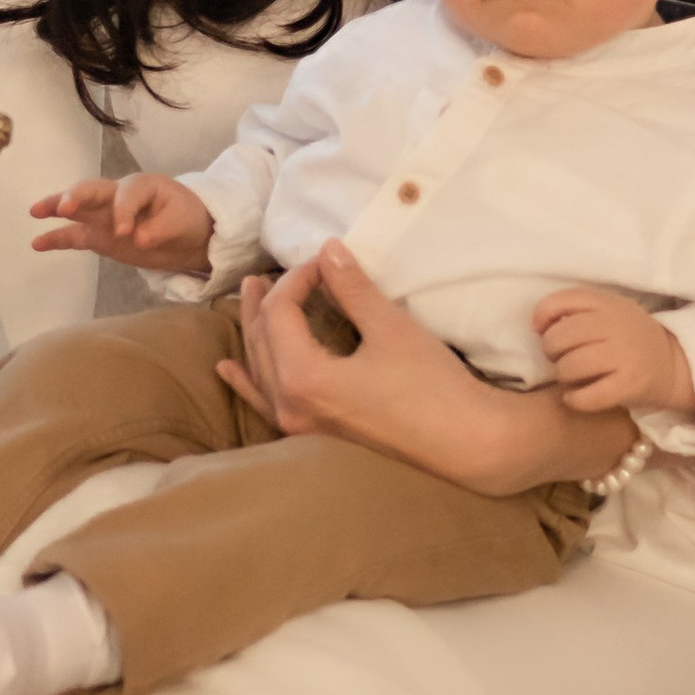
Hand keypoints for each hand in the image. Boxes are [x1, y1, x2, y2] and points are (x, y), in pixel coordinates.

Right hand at [28, 175, 214, 273]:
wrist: (187, 235)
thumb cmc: (185, 219)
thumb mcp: (182, 222)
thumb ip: (161, 229)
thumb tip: (138, 239)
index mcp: (141, 186)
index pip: (127, 194)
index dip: (124, 211)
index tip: (126, 233)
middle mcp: (117, 195)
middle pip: (92, 190)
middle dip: (77, 196)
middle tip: (65, 206)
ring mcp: (104, 215)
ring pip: (77, 208)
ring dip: (57, 207)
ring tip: (35, 211)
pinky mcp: (99, 236)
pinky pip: (74, 235)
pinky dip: (56, 238)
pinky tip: (37, 244)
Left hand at [219, 243, 630, 495]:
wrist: (466, 445)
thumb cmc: (432, 386)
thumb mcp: (390, 327)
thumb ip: (352, 287)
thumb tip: (328, 249)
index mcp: (302, 377)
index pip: (281, 313)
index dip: (298, 278)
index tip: (326, 260)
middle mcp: (290, 406)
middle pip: (263, 340)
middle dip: (270, 299)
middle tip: (278, 270)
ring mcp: (299, 427)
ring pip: (262, 369)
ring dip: (255, 331)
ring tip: (251, 298)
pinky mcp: (315, 438)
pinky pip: (267, 405)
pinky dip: (247, 383)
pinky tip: (228, 370)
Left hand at [533, 286, 694, 420]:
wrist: (672, 364)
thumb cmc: (628, 337)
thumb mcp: (607, 311)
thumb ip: (574, 309)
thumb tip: (537, 326)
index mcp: (607, 303)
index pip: (559, 302)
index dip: (542, 317)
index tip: (542, 330)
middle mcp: (616, 325)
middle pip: (559, 338)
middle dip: (551, 351)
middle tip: (561, 358)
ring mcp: (624, 356)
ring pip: (569, 367)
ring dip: (562, 375)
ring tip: (571, 376)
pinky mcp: (629, 386)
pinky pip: (586, 397)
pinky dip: (573, 400)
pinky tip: (575, 397)